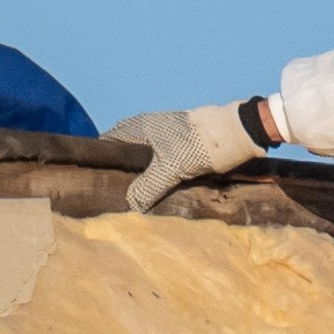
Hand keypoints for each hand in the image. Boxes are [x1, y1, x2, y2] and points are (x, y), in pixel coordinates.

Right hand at [110, 103, 266, 213]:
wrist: (236, 134)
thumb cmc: (199, 145)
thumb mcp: (169, 170)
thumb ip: (146, 188)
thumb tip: (129, 207)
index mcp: (138, 126)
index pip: (108, 143)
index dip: (102, 162)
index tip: (97, 183)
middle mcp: (148, 127)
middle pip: (125, 153)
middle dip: (122, 173)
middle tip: (117, 197)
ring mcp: (165, 136)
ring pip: (144, 159)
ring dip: (141, 177)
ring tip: (137, 199)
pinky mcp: (180, 145)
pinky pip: (160, 163)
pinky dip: (157, 176)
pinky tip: (159, 191)